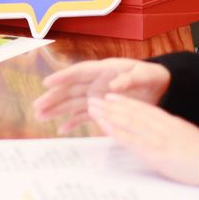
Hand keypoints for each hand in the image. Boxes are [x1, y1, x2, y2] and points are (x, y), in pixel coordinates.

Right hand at [32, 58, 170, 132]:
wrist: (161, 88)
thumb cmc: (151, 76)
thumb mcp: (144, 75)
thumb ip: (130, 79)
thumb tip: (114, 85)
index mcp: (104, 70)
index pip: (79, 72)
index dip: (62, 76)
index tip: (46, 82)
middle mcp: (95, 82)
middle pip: (70, 89)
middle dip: (52, 97)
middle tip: (37, 106)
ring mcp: (96, 95)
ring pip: (71, 103)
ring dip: (56, 109)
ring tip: (40, 116)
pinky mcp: (100, 108)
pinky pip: (82, 115)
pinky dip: (72, 122)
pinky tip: (60, 129)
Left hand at [88, 94, 198, 186]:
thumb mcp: (186, 135)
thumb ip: (171, 131)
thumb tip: (159, 133)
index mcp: (170, 121)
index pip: (143, 108)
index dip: (125, 101)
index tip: (111, 96)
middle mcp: (161, 126)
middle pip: (131, 112)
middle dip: (110, 105)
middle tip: (93, 99)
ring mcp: (156, 138)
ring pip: (127, 121)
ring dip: (108, 114)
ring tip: (92, 107)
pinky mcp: (154, 152)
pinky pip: (131, 140)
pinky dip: (116, 131)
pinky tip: (104, 126)